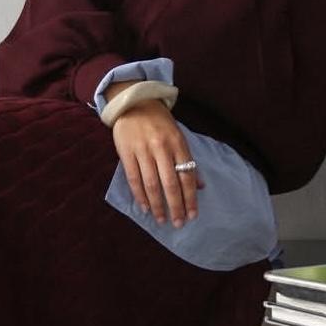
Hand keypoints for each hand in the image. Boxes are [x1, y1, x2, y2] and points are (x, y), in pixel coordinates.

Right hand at [107, 90, 203, 226]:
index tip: (192, 215)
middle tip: (178, 223)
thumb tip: (200, 186)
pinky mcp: (126, 152)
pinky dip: (140, 195)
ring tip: (161, 219)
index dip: (190, 198)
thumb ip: (187, 160)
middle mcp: (161, 148)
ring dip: (157, 205)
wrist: (134, 102)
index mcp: (178, 144)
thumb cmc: (159, 123)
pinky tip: (145, 207)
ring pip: (152, 184)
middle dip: (176, 206)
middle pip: (170, 183)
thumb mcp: (178, 137)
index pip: (186, 176)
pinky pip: (134, 178)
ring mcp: (143, 150)